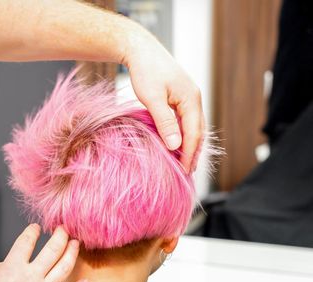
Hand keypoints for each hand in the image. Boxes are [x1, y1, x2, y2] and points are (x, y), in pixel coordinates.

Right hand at [0, 224, 87, 281]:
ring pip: (64, 268)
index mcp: (12, 267)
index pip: (26, 241)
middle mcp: (31, 277)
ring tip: (75, 244)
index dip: (32, 231)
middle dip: (60, 235)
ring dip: (72, 253)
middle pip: (52, 249)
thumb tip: (5, 267)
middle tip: (63, 229)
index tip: (35, 228)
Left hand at [124, 31, 204, 172]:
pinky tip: (177, 144)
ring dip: (190, 145)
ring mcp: (189, 97)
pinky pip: (186, 120)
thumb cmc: (145, 71)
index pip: (194, 134)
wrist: (141, 50)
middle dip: (193, 153)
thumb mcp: (152, 98)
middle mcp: (194, 99)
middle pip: (198, 132)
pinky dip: (184, 134)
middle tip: (186, 173)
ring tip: (184, 163)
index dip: (189, 154)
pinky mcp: (181, 97)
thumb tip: (175, 146)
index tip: (184, 171)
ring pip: (193, 127)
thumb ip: (164, 122)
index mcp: (191, 99)